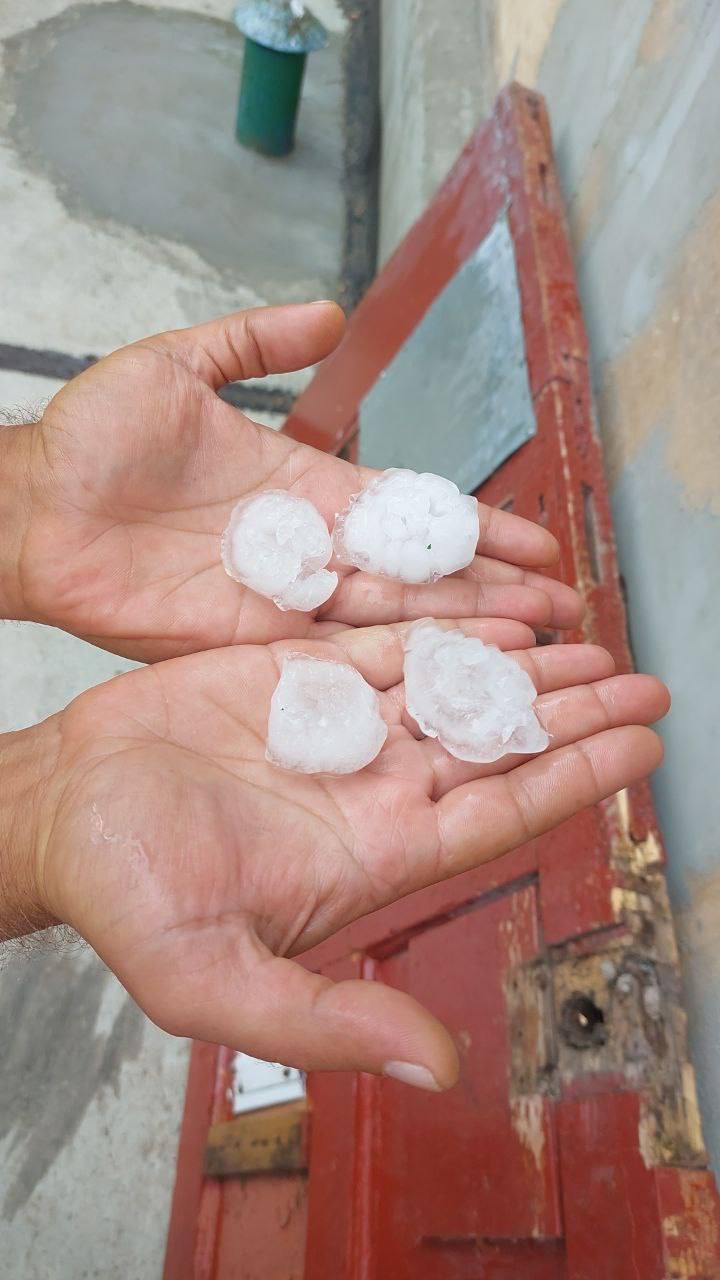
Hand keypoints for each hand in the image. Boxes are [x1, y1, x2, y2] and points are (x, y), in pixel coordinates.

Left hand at [6, 304, 581, 660]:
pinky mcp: (249, 635)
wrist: (35, 505)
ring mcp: (283, 595)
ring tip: (534, 639)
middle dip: (492, 588)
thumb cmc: (94, 438)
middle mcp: (307, 547)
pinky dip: (393, 653)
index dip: (473, 526)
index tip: (535, 538)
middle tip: (564, 606)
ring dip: (463, 626)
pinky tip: (450, 662)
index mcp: (303, 486)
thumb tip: (331, 316)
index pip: (409, 511)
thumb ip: (256, 342)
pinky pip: (334, 645)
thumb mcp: (182, 364)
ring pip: (391, 614)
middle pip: (418, 572)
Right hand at [22, 620, 666, 1088]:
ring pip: (455, 688)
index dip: (574, 780)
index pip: (498, 813)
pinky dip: (446, 626)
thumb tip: (442, 1068)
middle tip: (643, 681)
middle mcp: (370, 787)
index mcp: (370, 854)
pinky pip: (388, 643)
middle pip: (496, 744)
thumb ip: (328, 1021)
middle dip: (575, 714)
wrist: (58, 811)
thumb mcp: (215, 983)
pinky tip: (497, 614)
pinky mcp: (296, 673)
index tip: (643, 746)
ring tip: (592, 642)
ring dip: (527, 666)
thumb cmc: (125, 898)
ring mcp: (337, 726)